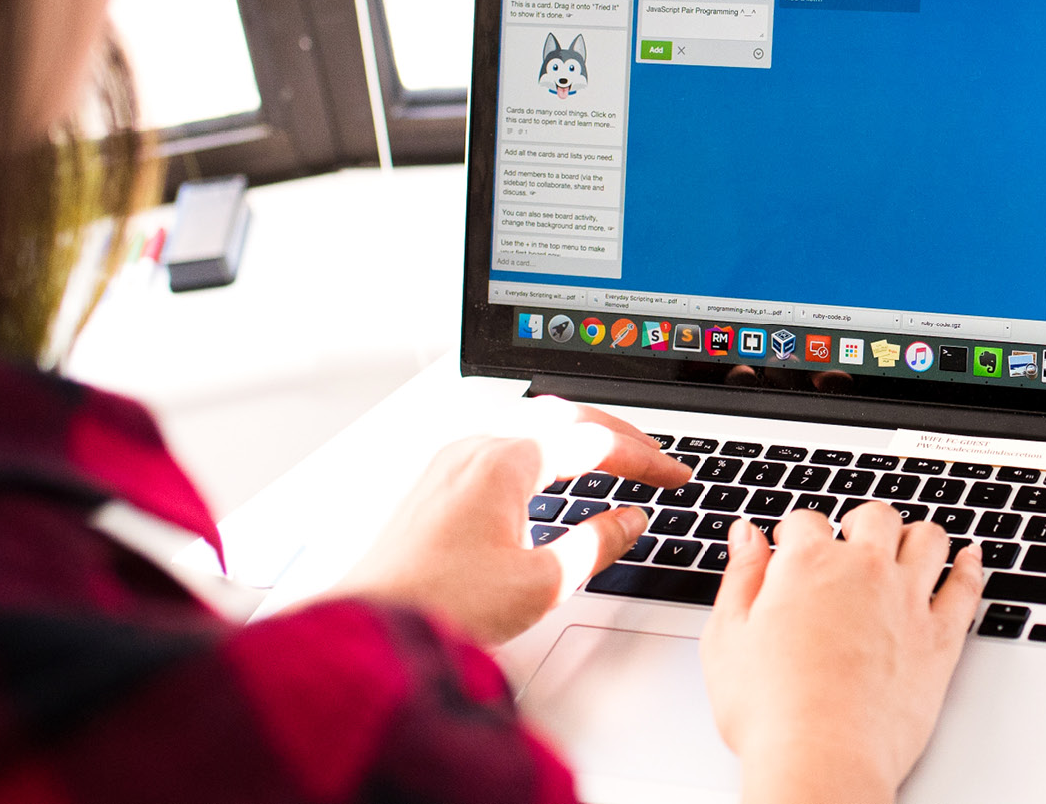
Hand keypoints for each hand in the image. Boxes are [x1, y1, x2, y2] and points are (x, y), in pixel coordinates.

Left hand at [330, 397, 691, 644]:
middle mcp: (474, 450)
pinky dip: (544, 451)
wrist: (372, 627)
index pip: (592, 440)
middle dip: (617, 434)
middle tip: (655, 458)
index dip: (643, 457)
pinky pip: (503, 446)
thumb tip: (628, 521)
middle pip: (561, 417)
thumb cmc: (441, 605)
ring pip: (529, 426)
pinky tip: (553, 475)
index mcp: (503, 462)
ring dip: (578, 436)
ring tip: (613, 458)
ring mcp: (451, 463)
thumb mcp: (541, 582)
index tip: (674, 476)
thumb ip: (596, 544)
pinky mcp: (437, 485)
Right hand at [701, 505, 984, 803]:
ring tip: (904, 547)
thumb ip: (740, 577)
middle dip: (858, 524)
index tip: (789, 547)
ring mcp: (908, 602)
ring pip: (927, 539)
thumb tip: (745, 536)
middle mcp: (864, 571)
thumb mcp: (727, 637)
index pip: (806, 521)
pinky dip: (969, 568)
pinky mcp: (940, 639)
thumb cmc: (772, 711)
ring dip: (914, 536)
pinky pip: (966, 588)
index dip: (793, 533)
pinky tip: (969, 561)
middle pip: (874, 517)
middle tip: (849, 543)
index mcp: (808, 565)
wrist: (823, 759)